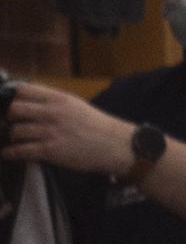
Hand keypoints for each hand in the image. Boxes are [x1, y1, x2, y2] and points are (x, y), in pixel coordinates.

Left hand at [1, 85, 134, 175]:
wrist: (116, 145)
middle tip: (11, 122)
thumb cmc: (99, 127)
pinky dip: (11, 153)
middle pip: (15, 109)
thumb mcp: (76, 105)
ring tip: (13, 139)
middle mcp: (51, 112)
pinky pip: (22, 150)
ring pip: (17, 130)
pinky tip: (7, 154)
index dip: (13, 97)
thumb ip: (55, 103)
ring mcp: (50, 131)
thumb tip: (35, 104)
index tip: (12, 103)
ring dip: (12, 136)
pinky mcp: (50, 150)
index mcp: (58, 98)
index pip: (24, 90)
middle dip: (10, 117)